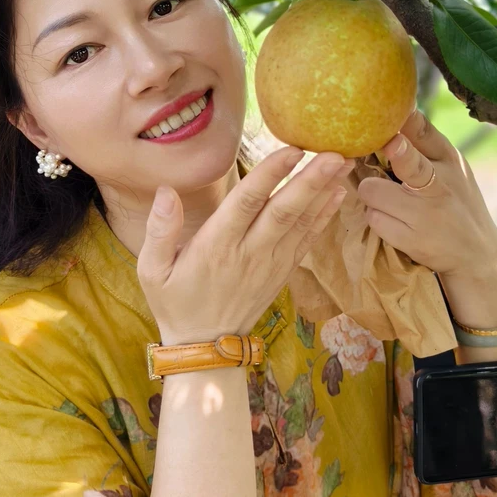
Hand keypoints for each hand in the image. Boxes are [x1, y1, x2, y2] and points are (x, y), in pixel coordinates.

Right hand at [137, 147, 354, 344]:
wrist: (206, 347)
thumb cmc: (176, 302)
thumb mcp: (152, 270)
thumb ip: (159, 230)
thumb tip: (166, 190)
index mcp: (216, 246)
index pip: (246, 203)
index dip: (270, 175)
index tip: (291, 150)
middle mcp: (249, 252)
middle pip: (283, 211)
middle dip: (311, 180)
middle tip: (335, 153)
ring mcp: (270, 263)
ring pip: (301, 223)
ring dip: (324, 192)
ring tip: (344, 162)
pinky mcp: (282, 271)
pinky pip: (307, 240)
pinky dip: (324, 217)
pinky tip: (339, 194)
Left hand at [357, 107, 496, 277]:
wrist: (477, 254)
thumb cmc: (457, 200)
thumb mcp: (453, 166)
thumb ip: (425, 140)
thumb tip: (399, 108)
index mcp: (448, 161)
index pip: (425, 135)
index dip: (405, 123)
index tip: (393, 120)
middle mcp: (439, 186)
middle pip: (406, 163)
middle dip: (392, 154)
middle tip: (388, 148)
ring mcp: (425, 215)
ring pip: (372, 192)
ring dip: (373, 195)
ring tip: (388, 199)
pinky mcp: (411, 240)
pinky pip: (373, 219)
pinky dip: (377, 218)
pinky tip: (392, 220)